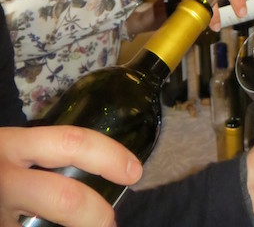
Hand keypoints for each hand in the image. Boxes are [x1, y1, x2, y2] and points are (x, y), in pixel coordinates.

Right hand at [0, 126, 141, 226]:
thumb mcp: (14, 152)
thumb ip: (48, 157)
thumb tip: (107, 171)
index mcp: (13, 145)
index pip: (70, 142)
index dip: (108, 155)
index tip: (133, 171)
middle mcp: (3, 178)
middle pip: (63, 197)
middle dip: (95, 215)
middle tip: (108, 223)